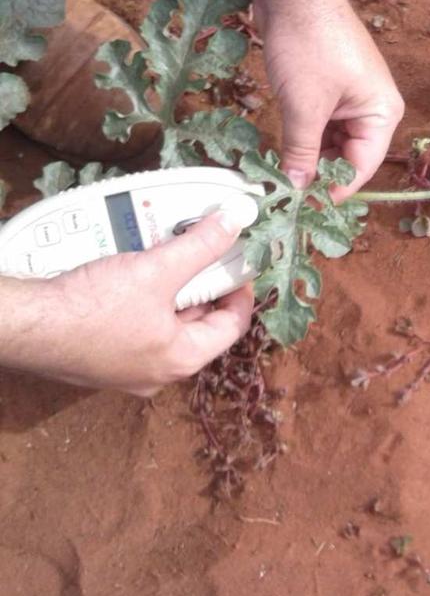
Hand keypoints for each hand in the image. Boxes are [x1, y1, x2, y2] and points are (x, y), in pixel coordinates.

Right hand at [12, 212, 253, 396]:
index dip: (240, 292)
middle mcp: (157, 372)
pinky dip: (139, 298)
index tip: (238, 266)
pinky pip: (133, 326)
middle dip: (199, 285)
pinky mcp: (99, 357)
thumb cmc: (89, 309)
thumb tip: (232, 224)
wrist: (24, 326)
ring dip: (167, 289)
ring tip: (164, 255)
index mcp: (182, 360)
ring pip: (163, 323)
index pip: (232, 327)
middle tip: (201, 254)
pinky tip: (129, 271)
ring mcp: (126, 368)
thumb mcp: (156, 270)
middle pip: (197, 324)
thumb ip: (199, 246)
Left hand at [258, 0, 404, 196]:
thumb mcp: (304, 106)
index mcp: (383, 114)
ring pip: (332, 142)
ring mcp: (352, 98)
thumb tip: (296, 189)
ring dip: (308, 157)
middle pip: (349, 157)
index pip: (361, 167)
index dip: (334, 190)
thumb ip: (302, 151)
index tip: (305, 209)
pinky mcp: (331, 88)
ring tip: (281, 175)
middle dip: (320, 174)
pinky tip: (282, 150)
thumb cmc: (309, 44)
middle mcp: (374, 109)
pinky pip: (321, 124)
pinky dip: (303, 137)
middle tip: (288, 195)